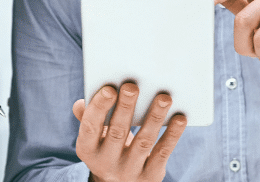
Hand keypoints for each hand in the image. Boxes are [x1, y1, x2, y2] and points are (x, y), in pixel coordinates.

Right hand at [72, 83, 186, 181]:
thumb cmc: (108, 148)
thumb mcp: (94, 138)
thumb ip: (89, 118)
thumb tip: (80, 104)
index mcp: (87, 149)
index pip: (90, 127)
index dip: (99, 108)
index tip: (109, 89)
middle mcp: (106, 163)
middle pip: (117, 132)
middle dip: (125, 108)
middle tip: (132, 86)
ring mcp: (129, 172)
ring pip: (143, 142)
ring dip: (154, 117)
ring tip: (163, 97)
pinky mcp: (150, 176)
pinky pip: (162, 152)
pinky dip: (172, 134)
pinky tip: (180, 118)